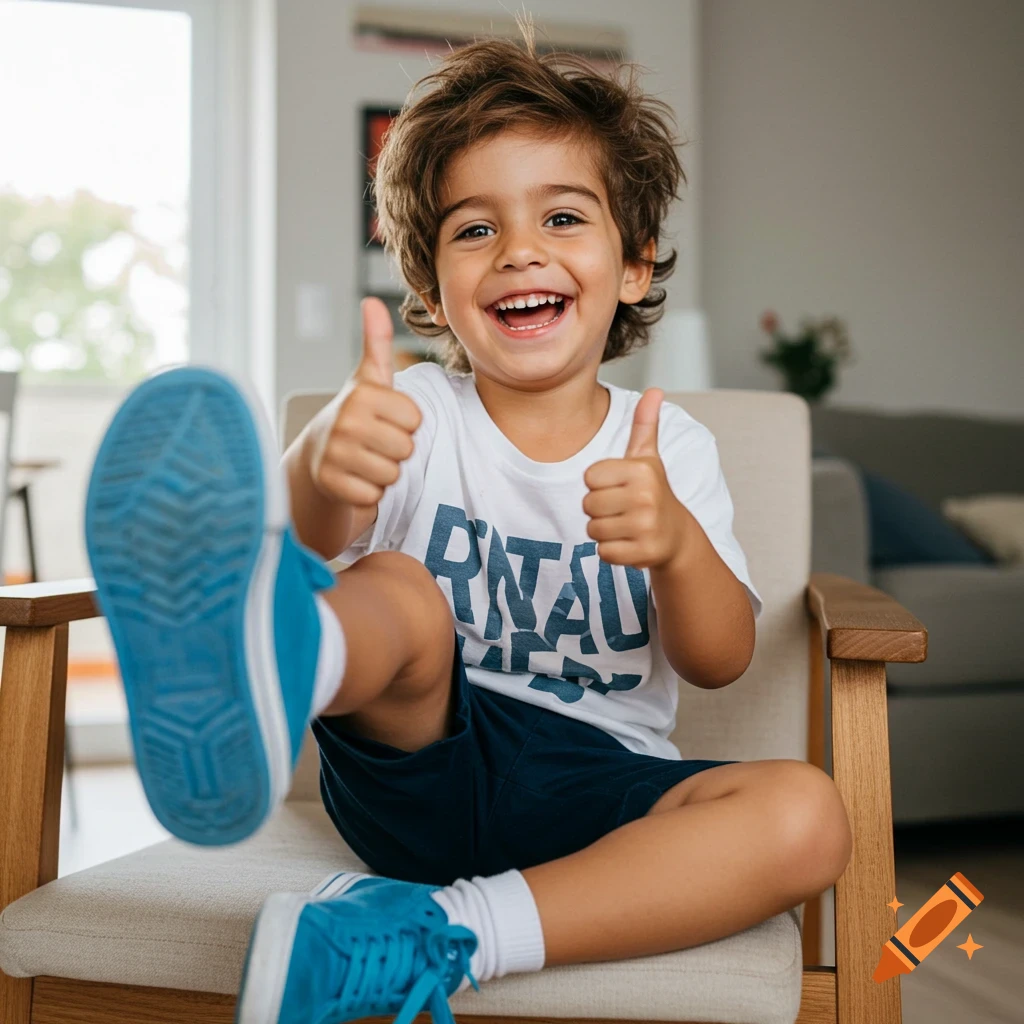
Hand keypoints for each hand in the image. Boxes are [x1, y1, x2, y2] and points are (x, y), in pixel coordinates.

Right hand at [308, 297, 421, 506]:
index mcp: (362, 395)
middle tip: (373, 443)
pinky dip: (368, 493)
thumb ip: (376, 343)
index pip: (415, 418)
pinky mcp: (331, 486)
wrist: (315, 459)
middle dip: (396, 450)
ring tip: (363, 460)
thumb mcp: (368, 380)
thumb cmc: (354, 416)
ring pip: (392, 474)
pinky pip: (374, 496)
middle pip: (407, 448)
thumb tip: (372, 301)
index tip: (383, 419)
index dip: (405, 423)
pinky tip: (353, 478)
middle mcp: (345, 422)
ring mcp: (335, 455)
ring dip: (383, 472)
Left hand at [582, 388, 690, 569]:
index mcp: (642, 470)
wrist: (676, 535)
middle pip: (588, 504)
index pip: (589, 477)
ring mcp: (646, 527)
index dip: (599, 484)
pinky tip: (629, 542)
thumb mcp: (647, 457)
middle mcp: (646, 498)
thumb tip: (655, 389)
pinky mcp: (643, 554)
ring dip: (604, 530)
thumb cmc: (652, 491)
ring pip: (593, 530)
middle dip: (600, 509)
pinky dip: (612, 551)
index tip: (620, 486)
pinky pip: (603, 553)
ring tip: (626, 524)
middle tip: (622, 508)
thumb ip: (645, 424)